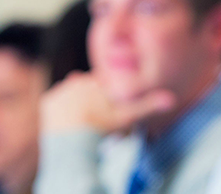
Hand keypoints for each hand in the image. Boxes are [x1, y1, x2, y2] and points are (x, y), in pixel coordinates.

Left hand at [41, 71, 175, 133]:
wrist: (73, 140)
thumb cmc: (103, 127)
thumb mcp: (128, 116)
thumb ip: (148, 106)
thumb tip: (172, 99)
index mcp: (96, 82)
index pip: (104, 87)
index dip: (108, 101)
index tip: (109, 113)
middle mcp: (77, 80)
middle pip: (87, 90)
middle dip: (92, 102)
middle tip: (97, 122)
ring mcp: (61, 90)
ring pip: (71, 96)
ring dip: (76, 106)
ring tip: (84, 124)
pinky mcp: (48, 101)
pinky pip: (55, 104)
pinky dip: (61, 112)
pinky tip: (69, 123)